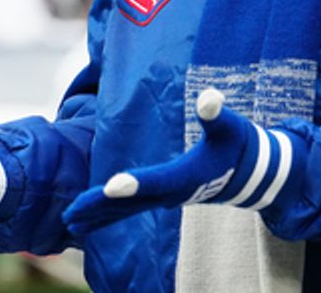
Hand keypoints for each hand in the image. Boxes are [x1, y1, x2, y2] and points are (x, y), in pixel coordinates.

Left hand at [63, 88, 303, 235]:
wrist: (249, 173)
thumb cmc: (236, 143)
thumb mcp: (230, 126)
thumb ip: (216, 114)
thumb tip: (209, 97)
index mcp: (187, 175)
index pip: (157, 180)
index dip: (135, 183)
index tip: (109, 187)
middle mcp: (174, 192)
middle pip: (133, 202)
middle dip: (102, 207)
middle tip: (71, 215)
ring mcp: (168, 198)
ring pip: (129, 210)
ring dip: (100, 215)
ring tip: (70, 222)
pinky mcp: (164, 198)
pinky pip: (132, 209)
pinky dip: (110, 214)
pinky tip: (91, 219)